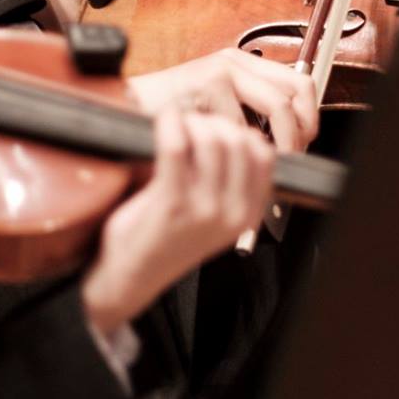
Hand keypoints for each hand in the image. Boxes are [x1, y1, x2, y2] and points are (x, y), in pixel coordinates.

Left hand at [78, 109, 274, 333]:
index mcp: (247, 215)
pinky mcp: (172, 204)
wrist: (133, 276)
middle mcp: (232, 214)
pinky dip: (169, 125)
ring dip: (191, 123)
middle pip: (238, 141)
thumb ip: (231, 183)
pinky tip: (163, 121)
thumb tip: (232, 131)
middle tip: (190, 125)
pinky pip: (176, 146)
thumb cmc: (168, 237)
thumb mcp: (215, 216)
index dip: (238, 132)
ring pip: (211, 139)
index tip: (214, 131)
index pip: (264, 155)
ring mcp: (204, 210)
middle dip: (213, 123)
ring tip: (175, 127)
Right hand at [126, 48, 319, 153]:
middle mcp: (233, 61)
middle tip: (292, 157)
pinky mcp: (205, 86)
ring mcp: (220, 71)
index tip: (303, 142)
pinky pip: (241, 125)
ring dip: (278, 143)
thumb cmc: (170, 113)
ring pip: (276, 108)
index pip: (298, 82)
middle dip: (299, 132)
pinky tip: (230, 160)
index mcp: (240, 63)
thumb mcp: (217, 104)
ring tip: (266, 164)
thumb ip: (249, 110)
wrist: (127, 109)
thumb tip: (293, 136)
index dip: (308, 116)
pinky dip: (239, 148)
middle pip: (293, 94)